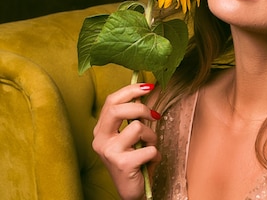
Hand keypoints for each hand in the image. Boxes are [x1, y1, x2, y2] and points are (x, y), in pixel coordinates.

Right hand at [93, 83, 161, 199]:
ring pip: (136, 127)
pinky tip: (149, 162)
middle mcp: (100, 139)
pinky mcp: (121, 164)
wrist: (132, 191)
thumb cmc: (134, 160)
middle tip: (155, 116)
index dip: (131, 90)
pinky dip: (155, 153)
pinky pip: (148, 148)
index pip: (111, 101)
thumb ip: (132, 117)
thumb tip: (146, 90)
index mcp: (102, 130)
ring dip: (151, 136)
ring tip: (150, 147)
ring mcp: (109, 152)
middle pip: (117, 110)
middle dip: (140, 109)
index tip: (149, 86)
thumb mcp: (130, 136)